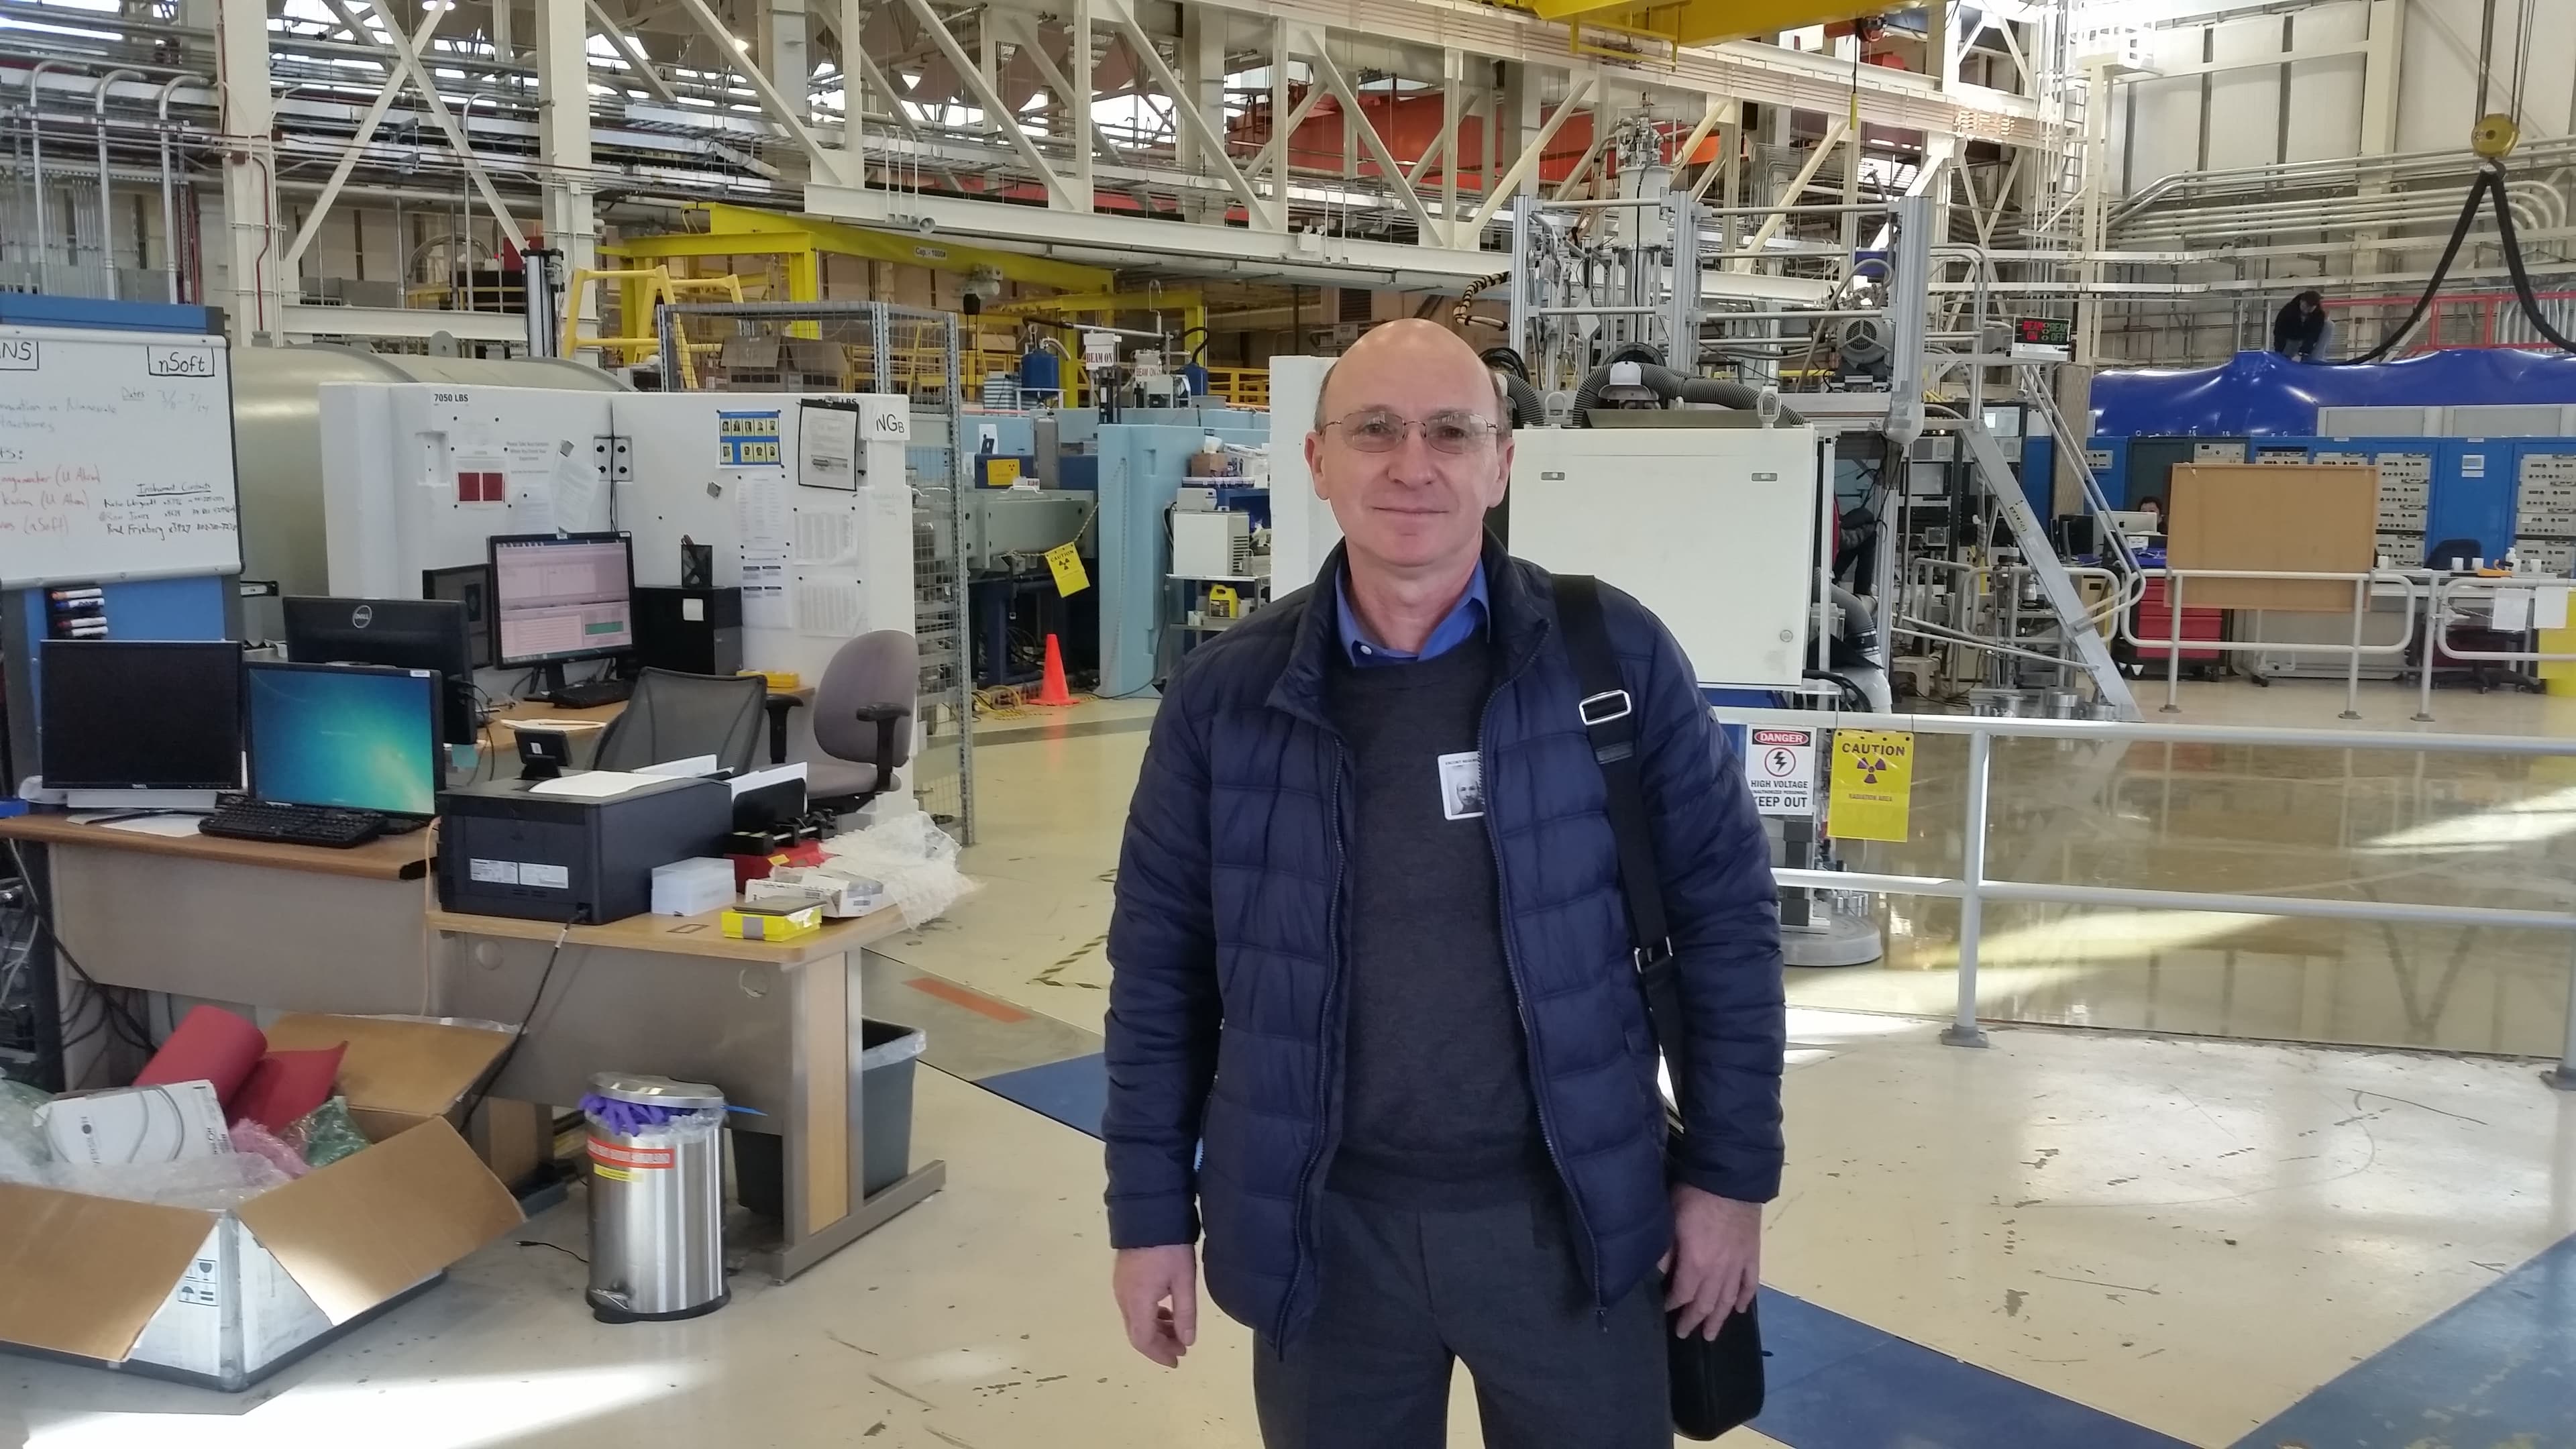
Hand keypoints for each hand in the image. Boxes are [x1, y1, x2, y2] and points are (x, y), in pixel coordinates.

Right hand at [1112, 1244, 1198, 1366]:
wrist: (1149, 1212)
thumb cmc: (1170, 1247)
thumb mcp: (1184, 1281)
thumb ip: (1185, 1314)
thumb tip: (1187, 1342)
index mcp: (1137, 1301)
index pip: (1143, 1340)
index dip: (1160, 1354)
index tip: (1177, 1360)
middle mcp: (1123, 1298)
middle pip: (1137, 1333)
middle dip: (1159, 1344)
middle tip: (1181, 1348)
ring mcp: (1120, 1287)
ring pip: (1134, 1320)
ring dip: (1155, 1330)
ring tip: (1177, 1330)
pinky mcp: (1123, 1277)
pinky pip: (1133, 1307)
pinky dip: (1149, 1316)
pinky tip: (1165, 1310)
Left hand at [1660, 1184, 1760, 1340]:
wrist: (1731, 1178)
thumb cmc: (1695, 1195)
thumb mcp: (1670, 1219)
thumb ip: (1666, 1250)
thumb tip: (1661, 1273)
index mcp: (1696, 1264)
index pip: (1682, 1294)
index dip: (1673, 1304)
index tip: (1665, 1309)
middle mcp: (1719, 1271)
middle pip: (1706, 1304)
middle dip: (1694, 1320)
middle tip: (1685, 1334)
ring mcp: (1738, 1264)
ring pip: (1729, 1300)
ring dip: (1719, 1319)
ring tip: (1711, 1335)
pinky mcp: (1753, 1254)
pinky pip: (1750, 1283)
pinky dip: (1746, 1298)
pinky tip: (1742, 1309)